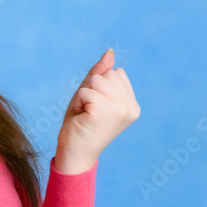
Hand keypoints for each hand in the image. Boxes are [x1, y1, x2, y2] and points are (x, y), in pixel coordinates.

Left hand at [55, 49, 140, 173]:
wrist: (74, 153)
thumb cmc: (81, 124)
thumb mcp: (92, 94)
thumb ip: (101, 74)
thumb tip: (110, 53)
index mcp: (132, 105)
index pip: (116, 73)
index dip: (99, 87)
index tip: (96, 108)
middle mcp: (131, 107)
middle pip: (107, 74)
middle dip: (91, 89)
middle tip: (88, 111)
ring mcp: (120, 109)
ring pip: (97, 80)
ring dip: (85, 95)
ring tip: (86, 113)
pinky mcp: (104, 111)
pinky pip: (86, 90)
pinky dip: (79, 101)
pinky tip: (82, 117)